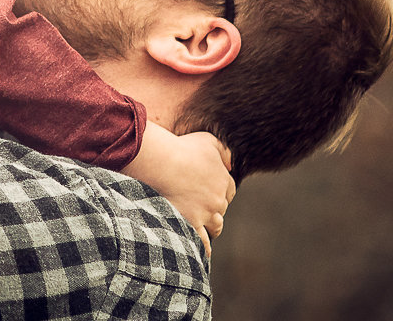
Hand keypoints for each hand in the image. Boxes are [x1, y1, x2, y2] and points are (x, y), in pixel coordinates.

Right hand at [121, 122, 235, 257]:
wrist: (161, 162)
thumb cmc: (182, 148)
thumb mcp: (208, 141)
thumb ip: (224, 152)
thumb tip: (231, 165)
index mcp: (223, 181)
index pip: (229, 191)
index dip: (220, 191)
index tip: (209, 191)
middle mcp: (218, 200)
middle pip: (222, 209)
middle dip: (214, 208)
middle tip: (201, 206)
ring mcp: (205, 214)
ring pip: (216, 227)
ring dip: (212, 227)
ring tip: (205, 229)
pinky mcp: (190, 223)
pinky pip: (201, 241)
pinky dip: (203, 247)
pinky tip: (201, 252)